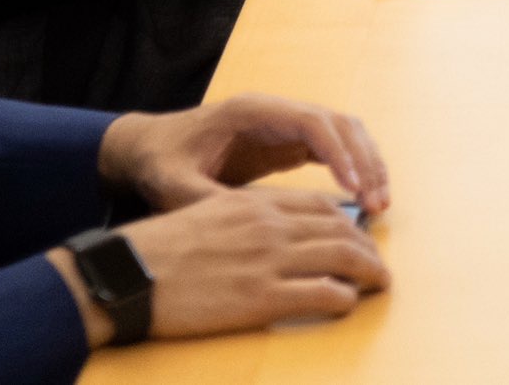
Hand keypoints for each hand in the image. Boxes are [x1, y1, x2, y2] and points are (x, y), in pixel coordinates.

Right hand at [49, 186, 387, 346]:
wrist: (129, 274)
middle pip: (340, 229)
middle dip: (367, 247)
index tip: (356, 235)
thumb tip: (269, 236)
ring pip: (343, 257)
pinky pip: (324, 293)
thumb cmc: (158, 250)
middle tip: (377, 264)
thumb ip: (242, 221)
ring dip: (369, 271)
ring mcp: (269, 260)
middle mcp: (270, 226)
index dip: (346, 221)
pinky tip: (347, 303)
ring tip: (379, 283)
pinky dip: (344, 298)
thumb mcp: (206, 218)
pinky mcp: (264, 298)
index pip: (319, 206)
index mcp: (254, 204)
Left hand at [99, 94, 389, 214]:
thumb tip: (245, 227)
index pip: (310, 121)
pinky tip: (362, 198)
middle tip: (377, 203)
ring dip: (367, 163)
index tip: (353, 187)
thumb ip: (204, 201)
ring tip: (379, 203)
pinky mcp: (288, 142)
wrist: (149, 147)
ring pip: (344, 132)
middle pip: (338, 123)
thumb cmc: (160, 162)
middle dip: (364, 160)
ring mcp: (285, 124)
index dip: (337, 152)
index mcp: (251, 112)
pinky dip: (354, 168)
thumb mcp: (171, 186)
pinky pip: (334, 148)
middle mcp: (276, 111)